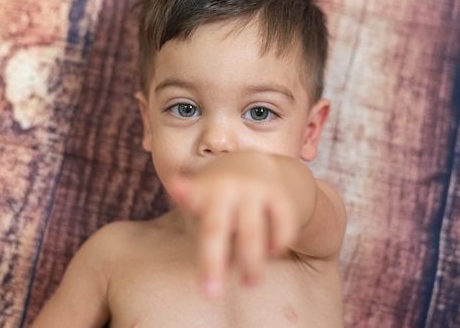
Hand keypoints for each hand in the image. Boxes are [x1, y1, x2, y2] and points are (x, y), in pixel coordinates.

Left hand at [166, 151, 301, 297]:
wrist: (257, 163)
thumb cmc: (221, 194)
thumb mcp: (203, 199)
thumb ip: (198, 224)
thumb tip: (206, 259)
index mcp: (204, 188)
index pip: (192, 195)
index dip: (184, 193)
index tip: (177, 187)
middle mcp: (228, 185)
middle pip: (217, 228)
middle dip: (213, 263)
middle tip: (211, 295)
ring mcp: (256, 188)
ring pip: (251, 234)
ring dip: (251, 264)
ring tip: (250, 283)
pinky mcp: (281, 194)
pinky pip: (282, 226)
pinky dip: (278, 243)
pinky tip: (271, 253)